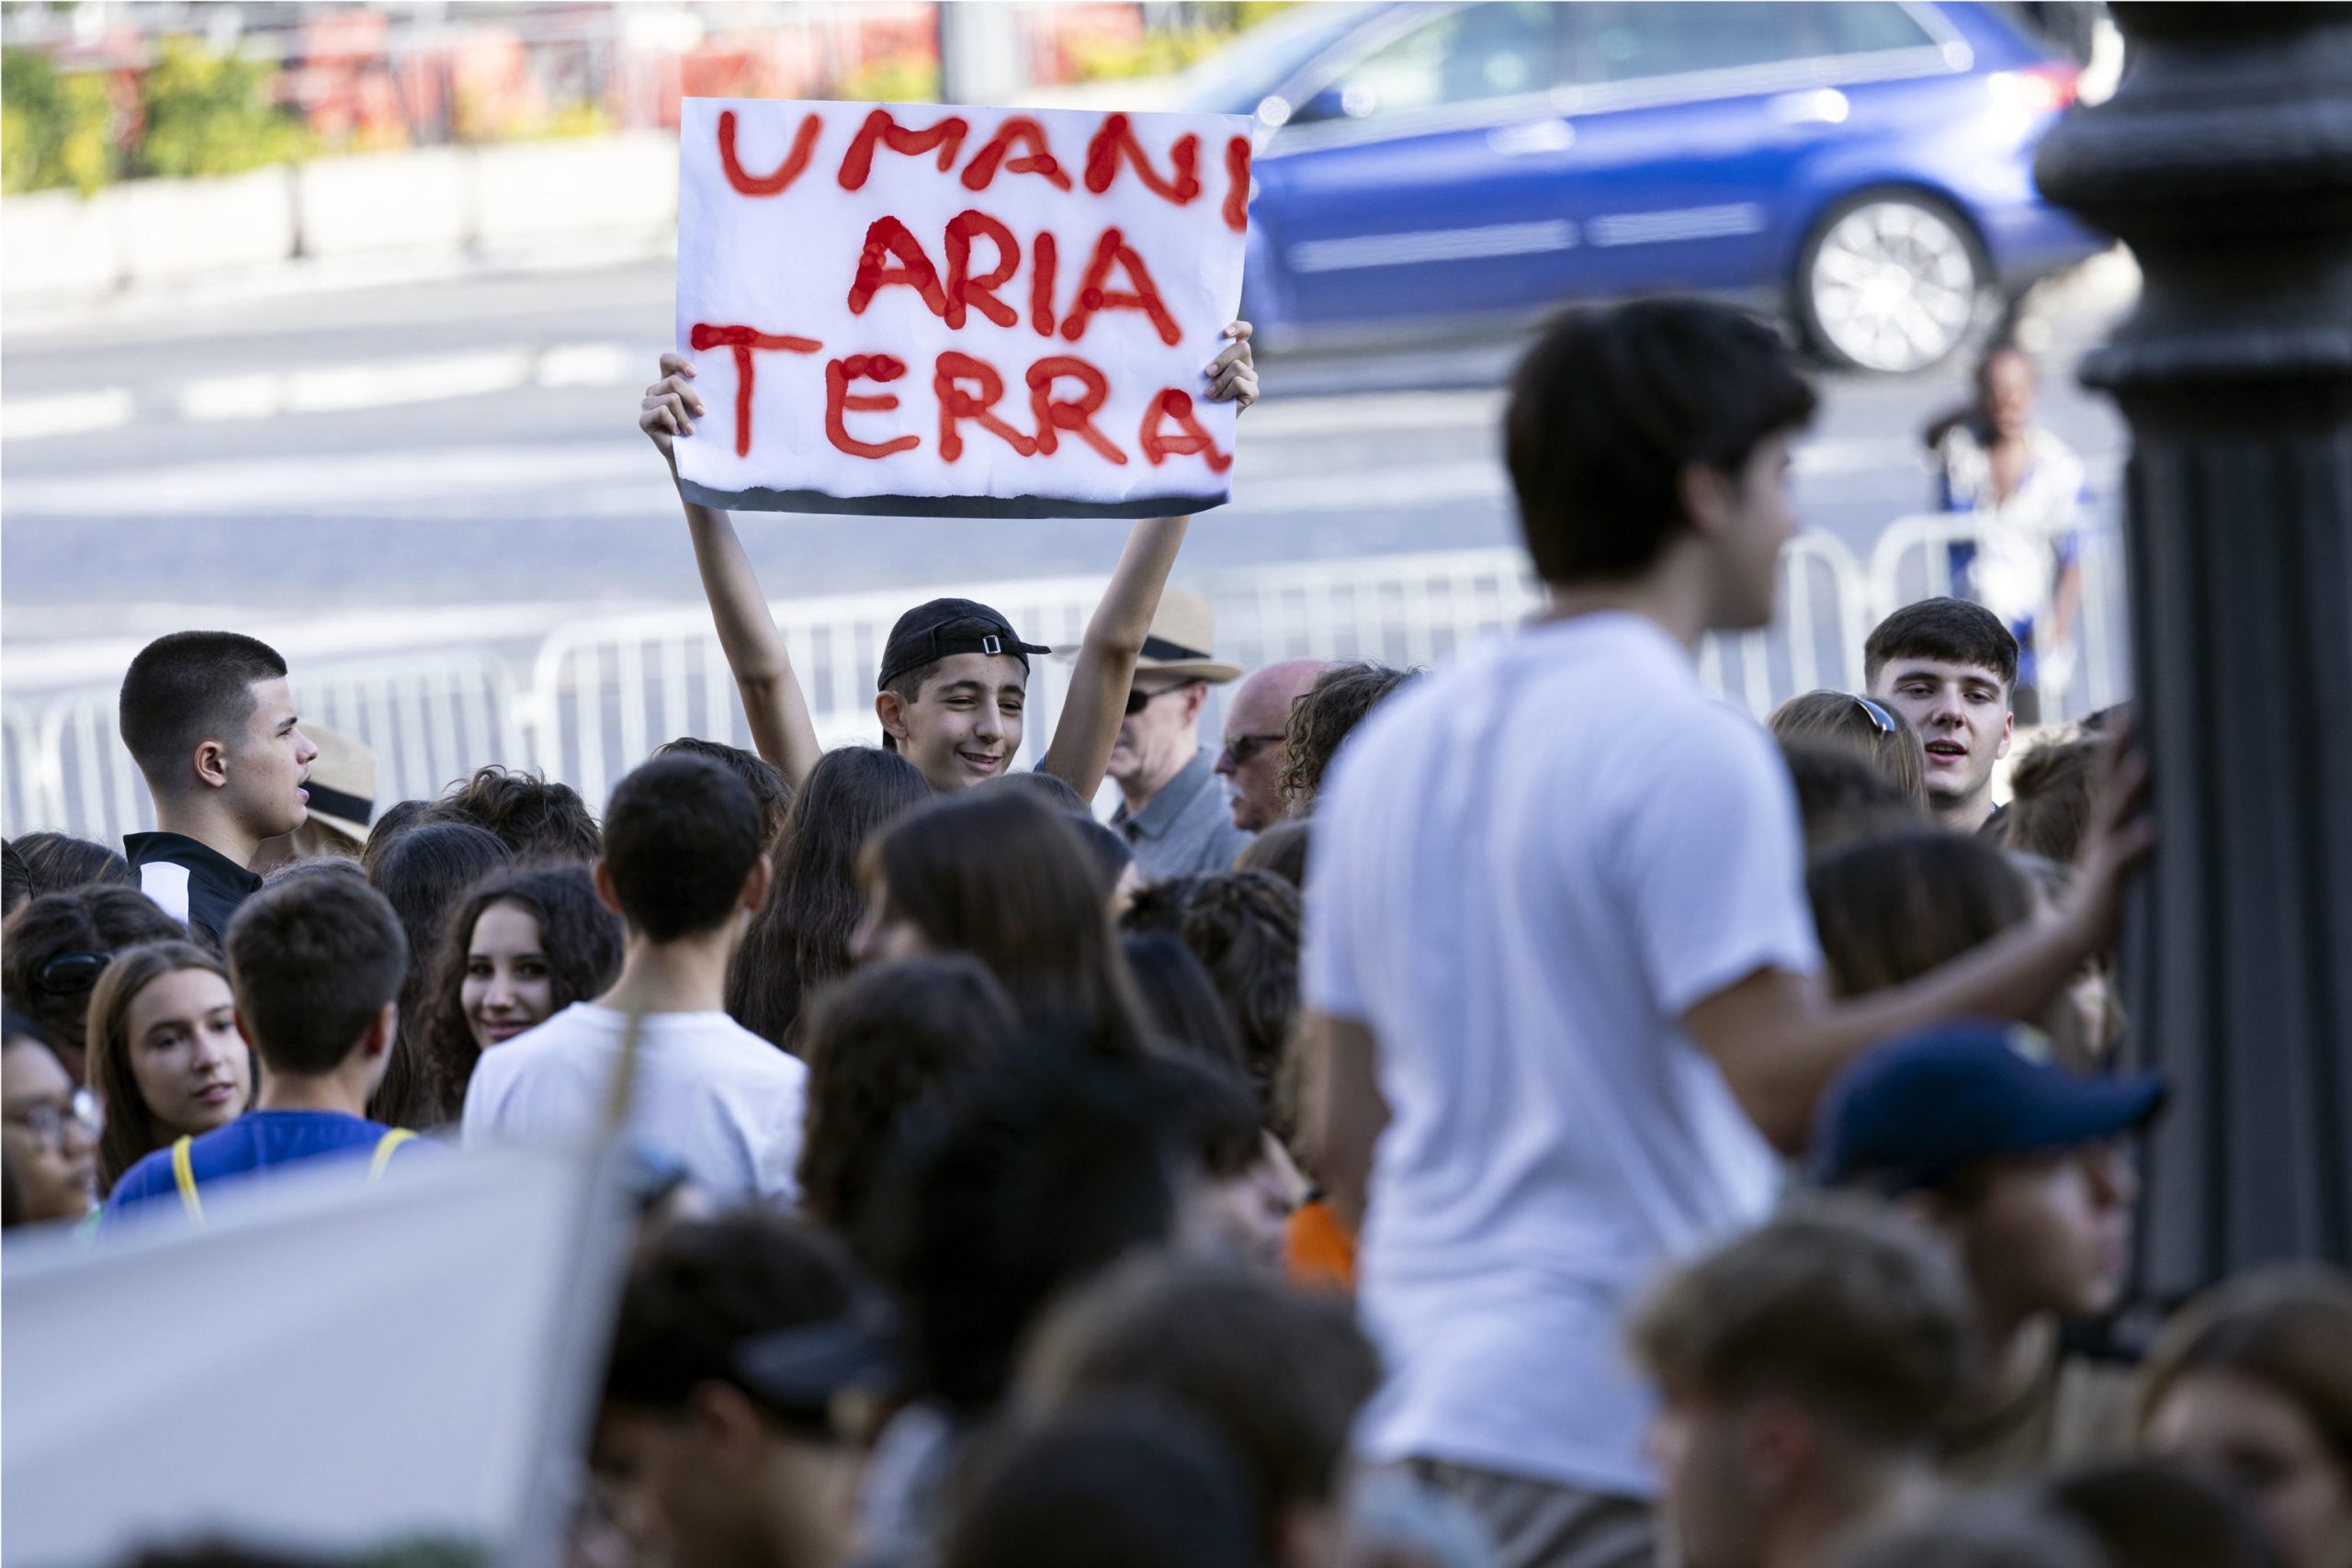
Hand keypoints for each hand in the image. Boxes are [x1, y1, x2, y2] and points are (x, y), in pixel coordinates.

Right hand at [639, 353, 704, 462]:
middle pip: (673, 382)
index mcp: (667, 381)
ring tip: (690, 430)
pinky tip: (677, 433)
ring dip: (685, 417)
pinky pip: (662, 412)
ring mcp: (647, 404)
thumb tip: (719, 374)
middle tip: (702, 412)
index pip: (666, 361)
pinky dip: (674, 423)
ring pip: (671, 399)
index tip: (695, 374)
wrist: (692, 454)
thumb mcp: (701, 404)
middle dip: (691, 397)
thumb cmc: (700, 427)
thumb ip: (701, 389)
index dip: (678, 362)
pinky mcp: (643, 420)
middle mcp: (655, 390)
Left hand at [1204, 320, 1257, 412]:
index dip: (1239, 328)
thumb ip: (1199, 357)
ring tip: (1209, 393)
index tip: (1224, 333)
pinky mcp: (1253, 392)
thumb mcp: (1197, 371)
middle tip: (1207, 372)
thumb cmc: (1197, 390)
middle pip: (1242, 347)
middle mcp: (1246, 361)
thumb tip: (1184, 345)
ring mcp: (1251, 376)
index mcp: (1234, 350)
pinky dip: (1225, 391)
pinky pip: (1240, 383)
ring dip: (1220, 381)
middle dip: (1222, 359)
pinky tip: (1218, 399)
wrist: (1205, 419)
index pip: (1245, 331)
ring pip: (1238, 367)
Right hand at [2060, 709, 2155, 957]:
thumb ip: (2134, 834)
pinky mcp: (2109, 882)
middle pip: (2108, 783)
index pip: (2112, 776)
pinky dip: (2135, 842)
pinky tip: (2150, 828)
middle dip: (2117, 749)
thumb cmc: (2107, 898)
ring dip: (2128, 789)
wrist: (2074, 938)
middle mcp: (2103, 834)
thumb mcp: (2121, 858)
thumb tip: (2159, 810)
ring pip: (2114, 815)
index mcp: (2107, 825)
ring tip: (2143, 763)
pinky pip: (2122, 858)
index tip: (2130, 711)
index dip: (2119, 745)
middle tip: (2127, 716)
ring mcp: (2104, 856)